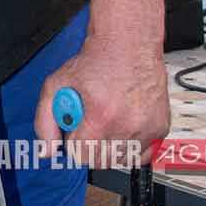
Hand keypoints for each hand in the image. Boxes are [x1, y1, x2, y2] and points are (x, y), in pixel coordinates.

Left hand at [33, 33, 169, 168]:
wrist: (128, 44)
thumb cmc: (95, 62)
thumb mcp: (56, 85)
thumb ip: (44, 121)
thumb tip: (47, 152)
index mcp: (101, 117)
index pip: (81, 155)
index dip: (74, 142)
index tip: (76, 130)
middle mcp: (127, 125)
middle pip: (100, 161)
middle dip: (90, 146)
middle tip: (90, 124)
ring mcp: (147, 128)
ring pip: (121, 159)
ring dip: (110, 148)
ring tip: (107, 122)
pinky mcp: (160, 127)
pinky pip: (142, 154)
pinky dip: (131, 148)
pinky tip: (124, 129)